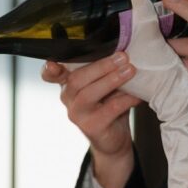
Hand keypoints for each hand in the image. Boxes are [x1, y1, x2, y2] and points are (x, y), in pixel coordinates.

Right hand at [41, 53, 139, 187]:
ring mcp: (77, 114)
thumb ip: (103, 69)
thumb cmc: (109, 103)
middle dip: (100, 66)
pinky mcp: (91, 127)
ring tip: (130, 70)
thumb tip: (121, 50)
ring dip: (111, 80)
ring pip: (88, 94)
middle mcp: (67, 98)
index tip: (53, 63)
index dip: (50, 69)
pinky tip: (137, 94)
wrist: (114, 137)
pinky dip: (125, 99)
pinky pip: (109, 109)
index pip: (50, 74)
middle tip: (123, 57)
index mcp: (68, 83)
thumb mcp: (103, 83)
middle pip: (76, 79)